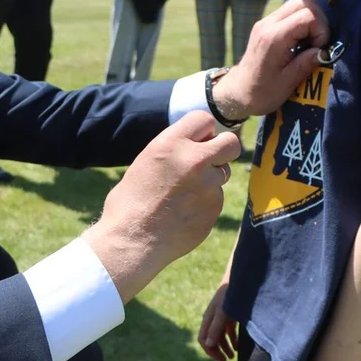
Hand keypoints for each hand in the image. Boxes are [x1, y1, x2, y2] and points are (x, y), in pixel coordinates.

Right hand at [82, 111, 240, 303]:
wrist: (132, 241)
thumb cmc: (130, 202)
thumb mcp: (146, 162)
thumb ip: (174, 150)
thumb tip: (195, 144)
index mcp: (171, 144)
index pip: (204, 119)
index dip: (202, 131)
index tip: (197, 141)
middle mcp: (194, 160)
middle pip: (230, 143)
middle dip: (222, 150)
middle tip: (207, 162)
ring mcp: (208, 186)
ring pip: (223, 173)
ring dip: (210, 179)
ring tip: (183, 195)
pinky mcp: (214, 209)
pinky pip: (216, 198)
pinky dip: (204, 204)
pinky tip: (183, 213)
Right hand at [198, 281, 238, 360]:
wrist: (240, 281)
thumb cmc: (229, 296)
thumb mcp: (223, 313)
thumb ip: (216, 328)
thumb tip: (208, 345)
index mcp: (208, 318)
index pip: (203, 339)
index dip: (210, 351)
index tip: (220, 359)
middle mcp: (213, 319)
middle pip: (211, 339)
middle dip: (217, 351)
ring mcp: (221, 317)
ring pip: (220, 336)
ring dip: (225, 347)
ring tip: (233, 356)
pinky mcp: (230, 315)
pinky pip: (228, 331)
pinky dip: (232, 340)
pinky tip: (237, 346)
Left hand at [212, 0, 331, 119]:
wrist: (238, 92)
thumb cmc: (262, 92)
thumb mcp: (287, 83)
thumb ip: (306, 63)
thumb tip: (325, 51)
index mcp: (273, 38)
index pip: (307, 15)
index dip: (321, 30)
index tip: (318, 49)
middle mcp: (268, 24)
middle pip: (303, 1)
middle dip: (318, 20)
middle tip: (317, 43)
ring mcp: (266, 22)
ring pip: (298, 3)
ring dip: (311, 19)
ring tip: (310, 42)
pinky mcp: (267, 24)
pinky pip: (290, 11)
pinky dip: (302, 21)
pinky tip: (301, 41)